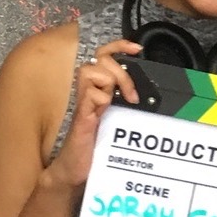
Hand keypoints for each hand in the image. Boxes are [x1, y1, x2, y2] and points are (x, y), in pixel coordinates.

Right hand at [46, 38, 141, 190]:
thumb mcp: (113, 120)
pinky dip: (101, 99)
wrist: (73, 171)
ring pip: (92, 71)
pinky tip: (104, 113)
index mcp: (95, 91)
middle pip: (100, 59)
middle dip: (121, 71)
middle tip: (131, 95)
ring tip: (119, 102)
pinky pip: (90, 95)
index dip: (119, 46)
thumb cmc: (92, 148)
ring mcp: (82, 103)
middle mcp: (87, 93)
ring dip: (110, 82)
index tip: (136, 48)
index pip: (103, 56)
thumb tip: (143, 95)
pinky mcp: (80, 117)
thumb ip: (121, 105)